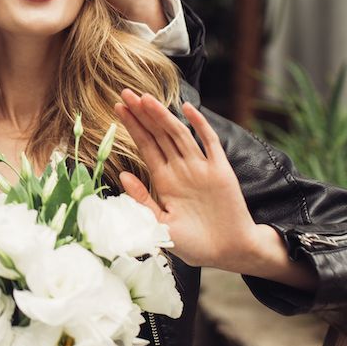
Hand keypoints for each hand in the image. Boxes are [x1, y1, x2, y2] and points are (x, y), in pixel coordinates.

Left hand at [113, 90, 315, 290]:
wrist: (228, 253)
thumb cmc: (194, 244)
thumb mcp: (160, 225)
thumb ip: (142, 200)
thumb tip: (123, 175)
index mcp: (164, 180)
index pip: (145, 146)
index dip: (132, 127)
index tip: (118, 107)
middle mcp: (180, 169)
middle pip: (158, 134)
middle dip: (142, 114)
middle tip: (125, 92)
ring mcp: (201, 167)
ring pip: (179, 134)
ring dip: (163, 116)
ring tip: (146, 98)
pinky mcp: (220, 170)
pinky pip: (209, 143)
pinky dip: (200, 125)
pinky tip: (187, 109)